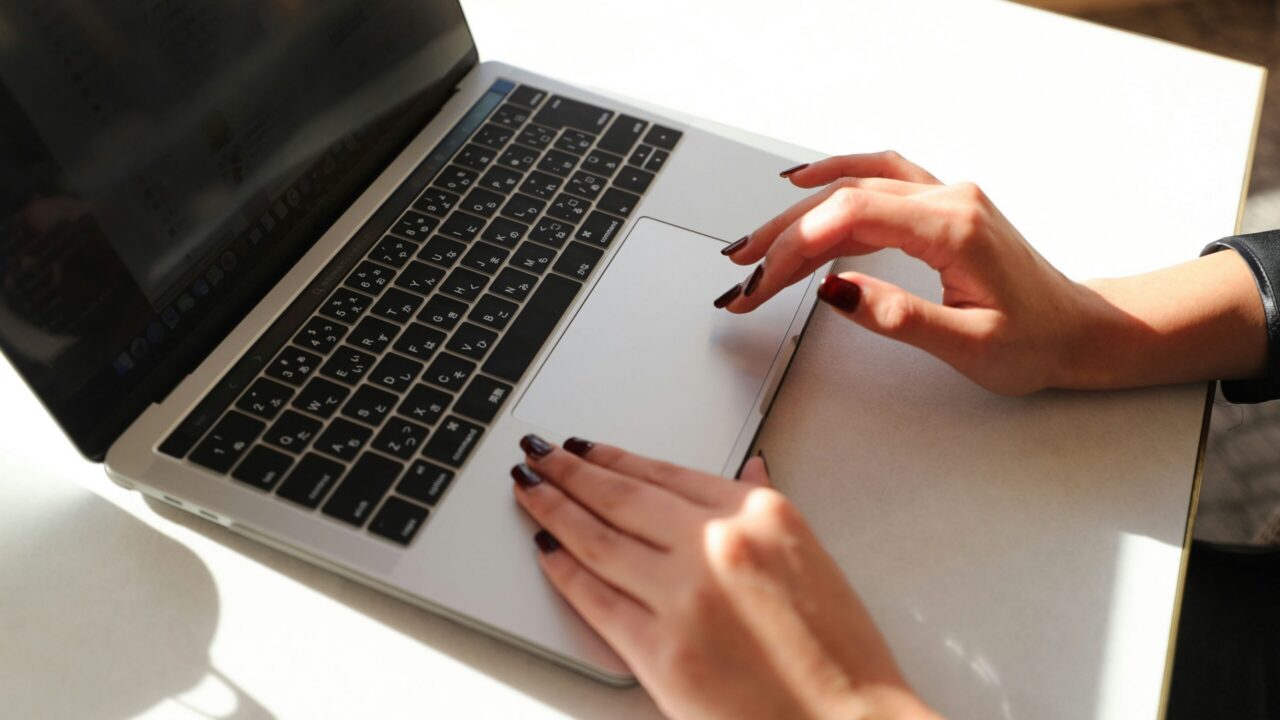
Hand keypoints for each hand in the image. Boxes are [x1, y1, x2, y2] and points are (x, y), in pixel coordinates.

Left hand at [513, 434, 938, 719]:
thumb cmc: (839, 655)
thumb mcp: (811, 558)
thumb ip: (766, 510)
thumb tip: (746, 469)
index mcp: (760, 514)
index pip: (665, 473)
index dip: (615, 457)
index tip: (585, 447)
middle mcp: (719, 543)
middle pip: (621, 497)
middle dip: (570, 472)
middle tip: (539, 454)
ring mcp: (685, 596)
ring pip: (597, 539)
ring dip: (554, 509)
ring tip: (530, 491)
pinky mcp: (660, 651)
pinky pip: (595, 598)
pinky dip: (563, 570)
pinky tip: (545, 550)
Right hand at [715, 151, 1267, 393]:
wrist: (1080, 330)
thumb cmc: (1037, 341)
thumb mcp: (969, 345)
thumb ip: (900, 316)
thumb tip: (836, 292)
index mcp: (953, 228)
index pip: (853, 216)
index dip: (798, 245)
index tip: (763, 281)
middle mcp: (948, 199)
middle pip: (845, 197)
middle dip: (784, 235)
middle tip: (742, 273)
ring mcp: (945, 198)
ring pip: (856, 187)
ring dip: (800, 212)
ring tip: (756, 246)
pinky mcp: (940, 208)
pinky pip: (878, 178)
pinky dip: (835, 183)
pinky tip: (806, 187)